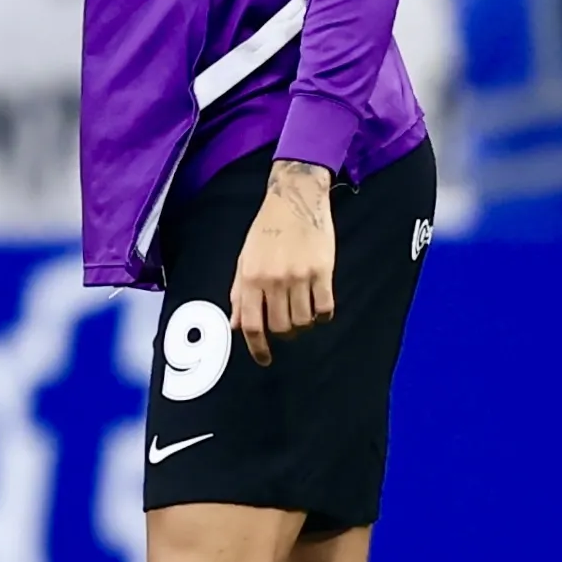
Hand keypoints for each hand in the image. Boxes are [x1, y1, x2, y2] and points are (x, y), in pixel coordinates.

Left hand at [230, 160, 336, 365]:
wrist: (295, 200)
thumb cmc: (266, 231)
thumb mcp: (244, 260)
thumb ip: (239, 294)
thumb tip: (235, 325)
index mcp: (251, 278)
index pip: (252, 324)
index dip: (257, 348)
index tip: (264, 360)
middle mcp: (274, 280)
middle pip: (280, 327)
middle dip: (283, 335)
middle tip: (286, 329)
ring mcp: (300, 276)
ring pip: (304, 321)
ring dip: (303, 326)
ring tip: (302, 316)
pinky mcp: (324, 271)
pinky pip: (326, 307)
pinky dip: (323, 315)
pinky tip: (319, 309)